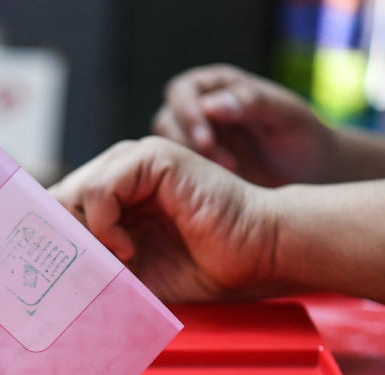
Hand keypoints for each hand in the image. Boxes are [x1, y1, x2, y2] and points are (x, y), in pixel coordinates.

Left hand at [50, 137, 277, 301]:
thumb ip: (90, 267)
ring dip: (84, 235)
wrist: (256, 254)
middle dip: (57, 240)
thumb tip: (40, 280)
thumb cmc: (200, 267)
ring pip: (70, 193)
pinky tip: (126, 247)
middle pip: (52, 200)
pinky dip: (103, 223)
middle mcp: (115, 174)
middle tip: (76, 271)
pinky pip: (98, 188)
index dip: (40, 238)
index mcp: (109, 197)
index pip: (52, 209)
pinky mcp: (151, 158)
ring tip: (116, 259)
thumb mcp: (129, 274)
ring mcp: (131, 161)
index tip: (39, 273)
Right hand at [152, 64, 335, 186]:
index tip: (205, 142)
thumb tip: (210, 104)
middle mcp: (199, 107)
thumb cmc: (304, 138)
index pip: (183, 91)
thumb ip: (253, 102)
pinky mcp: (192, 166)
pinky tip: (219, 188)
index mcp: (219, 84)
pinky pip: (173, 171)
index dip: (187, 114)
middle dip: (185, 143)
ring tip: (228, 174)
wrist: (312, 174)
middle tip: (221, 165)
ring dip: (186, 163)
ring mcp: (193, 138)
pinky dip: (188, 179)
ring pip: (164, 147)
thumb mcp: (287, 115)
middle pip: (167, 119)